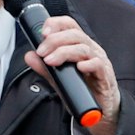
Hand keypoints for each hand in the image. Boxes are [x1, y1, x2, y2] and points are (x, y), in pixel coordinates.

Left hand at [23, 15, 119, 134]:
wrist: (101, 110)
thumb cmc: (83, 89)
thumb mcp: (60, 78)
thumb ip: (45, 68)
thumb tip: (29, 56)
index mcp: (80, 45)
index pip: (70, 25)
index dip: (56, 24)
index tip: (42, 33)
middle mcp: (91, 49)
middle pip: (75, 34)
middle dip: (54, 41)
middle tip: (42, 52)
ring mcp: (99, 61)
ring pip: (83, 48)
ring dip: (64, 52)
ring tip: (51, 61)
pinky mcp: (105, 76)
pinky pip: (98, 65)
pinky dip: (87, 64)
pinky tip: (78, 68)